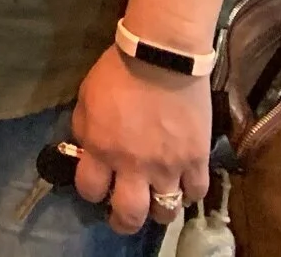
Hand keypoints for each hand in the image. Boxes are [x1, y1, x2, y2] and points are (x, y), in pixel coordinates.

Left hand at [71, 44, 210, 233]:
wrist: (161, 57)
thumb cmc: (117, 72)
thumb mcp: (85, 98)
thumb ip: (85, 130)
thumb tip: (86, 151)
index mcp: (101, 148)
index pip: (90, 190)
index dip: (91, 193)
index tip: (96, 189)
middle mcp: (133, 165)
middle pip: (129, 213)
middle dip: (123, 222)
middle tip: (123, 218)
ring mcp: (168, 166)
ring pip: (165, 211)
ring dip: (159, 211)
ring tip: (156, 204)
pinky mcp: (196, 159)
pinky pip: (196, 193)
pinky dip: (188, 195)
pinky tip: (182, 187)